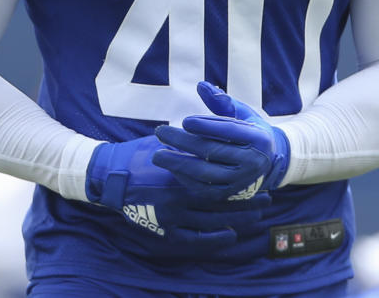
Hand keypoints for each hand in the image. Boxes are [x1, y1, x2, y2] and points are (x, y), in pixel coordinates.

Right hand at [85, 134, 267, 247]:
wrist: (112, 175)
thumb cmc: (140, 153)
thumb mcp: (168, 142)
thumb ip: (193, 145)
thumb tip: (221, 139)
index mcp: (183, 171)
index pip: (223, 180)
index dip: (244, 183)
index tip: (264, 182)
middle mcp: (180, 195)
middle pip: (223, 203)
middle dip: (247, 203)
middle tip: (267, 201)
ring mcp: (172, 215)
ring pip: (213, 221)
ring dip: (237, 220)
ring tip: (255, 218)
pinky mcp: (164, 228)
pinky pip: (194, 239)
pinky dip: (213, 239)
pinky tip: (230, 235)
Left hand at [153, 81, 290, 200]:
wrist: (267, 162)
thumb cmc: (249, 130)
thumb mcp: (242, 113)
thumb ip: (221, 101)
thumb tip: (200, 85)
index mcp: (258, 138)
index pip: (229, 131)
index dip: (206, 125)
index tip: (184, 120)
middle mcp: (252, 162)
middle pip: (212, 152)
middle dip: (183, 142)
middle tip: (161, 132)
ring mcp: (240, 181)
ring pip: (205, 174)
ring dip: (178, 164)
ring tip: (158, 155)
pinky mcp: (229, 194)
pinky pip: (203, 189)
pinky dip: (185, 178)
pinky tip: (171, 166)